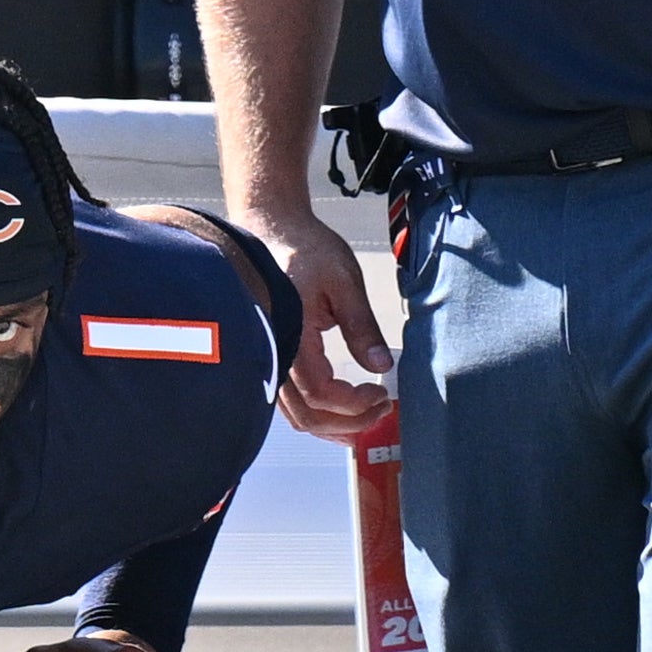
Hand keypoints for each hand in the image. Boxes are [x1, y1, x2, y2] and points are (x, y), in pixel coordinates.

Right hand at [237, 205, 395, 442]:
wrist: (271, 227)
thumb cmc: (304, 248)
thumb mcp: (344, 282)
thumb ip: (361, 327)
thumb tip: (382, 366)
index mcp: (290, 336)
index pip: (321, 394)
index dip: (354, 404)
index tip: (382, 394)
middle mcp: (273, 354)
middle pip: (306, 416)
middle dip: (348, 424)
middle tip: (381, 410)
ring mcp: (269, 357)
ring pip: (296, 414)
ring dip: (332, 424)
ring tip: (366, 415)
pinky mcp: (273, 354)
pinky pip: (290, 400)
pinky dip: (318, 412)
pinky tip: (340, 409)